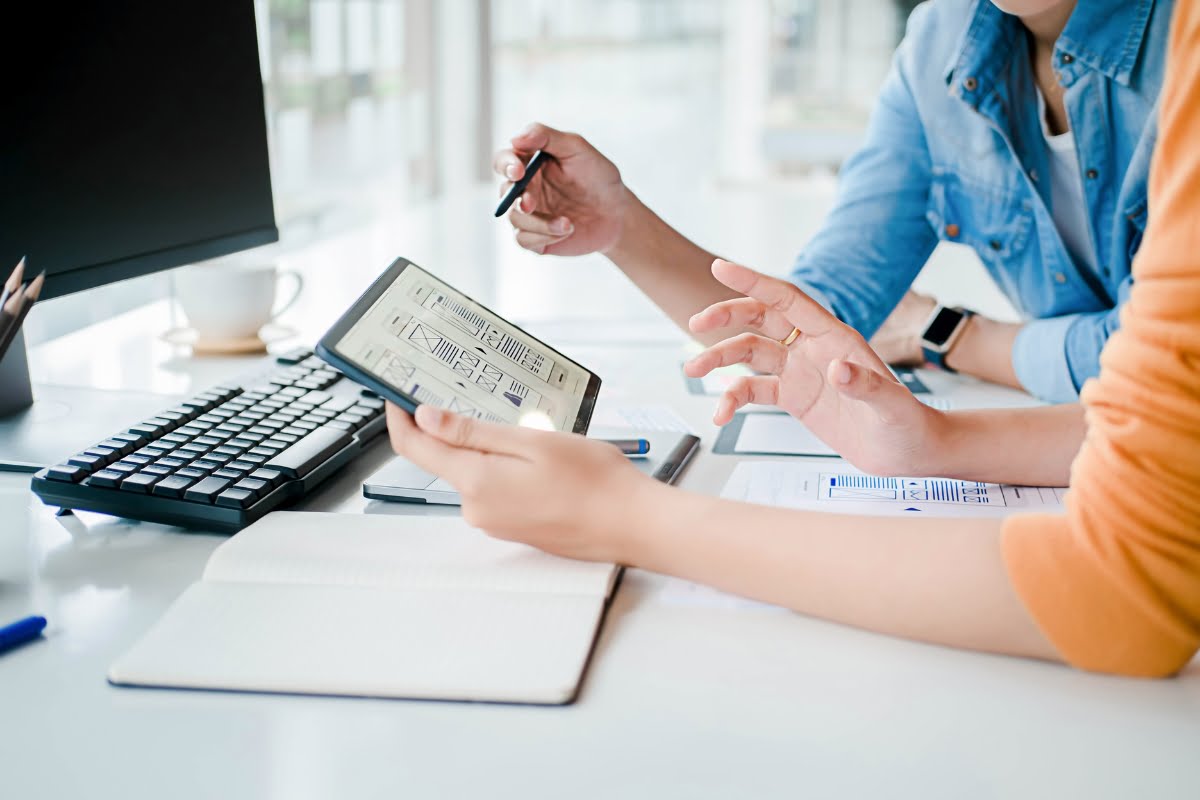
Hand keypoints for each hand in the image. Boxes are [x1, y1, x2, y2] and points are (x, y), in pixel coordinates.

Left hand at [386, 403, 653, 562]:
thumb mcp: (531, 442)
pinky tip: (536, 457)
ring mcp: (495, 522)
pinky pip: (494, 489)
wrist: (631, 524)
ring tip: (522, 426)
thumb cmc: (593, 481)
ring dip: (485, 448)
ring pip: (473, 474)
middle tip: (470, 392)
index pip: (416, 448)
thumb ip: (473, 432)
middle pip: (445, 460)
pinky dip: (502, 468)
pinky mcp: (513, 527)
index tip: (395, 393)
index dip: (400, 418)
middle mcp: (478, 509)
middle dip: (451, 428)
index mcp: (476, 483)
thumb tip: (425, 419)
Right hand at [493, 122, 631, 255]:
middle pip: (504, 191)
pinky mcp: (536, 237)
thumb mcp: (577, 149)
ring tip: (568, 223)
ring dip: (538, 222)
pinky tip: (567, 230)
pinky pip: (524, 239)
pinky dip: (544, 236)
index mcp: (530, 164)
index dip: (506, 164)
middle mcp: (525, 188)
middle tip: (531, 203)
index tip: (518, 171)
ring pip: (514, 218)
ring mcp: (529, 214)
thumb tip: (515, 139)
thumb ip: (547, 137)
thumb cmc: (598, 177)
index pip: (504, 160)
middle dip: (516, 198)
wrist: (618, 214)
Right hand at [684, 260, 946, 476]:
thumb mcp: (891, 406)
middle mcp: (813, 348)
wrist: (909, 452)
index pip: (787, 300)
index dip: (754, 281)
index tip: (721, 267)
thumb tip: (837, 370)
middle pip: (761, 320)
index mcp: (835, 337)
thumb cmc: (907, 424)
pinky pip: (754, 391)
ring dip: (719, 358)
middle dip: (726, 317)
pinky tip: (720, 414)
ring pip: (750, 354)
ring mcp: (801, 372)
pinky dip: (732, 399)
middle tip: (696, 323)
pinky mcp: (795, 398)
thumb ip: (865, 386)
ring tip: (692, 369)